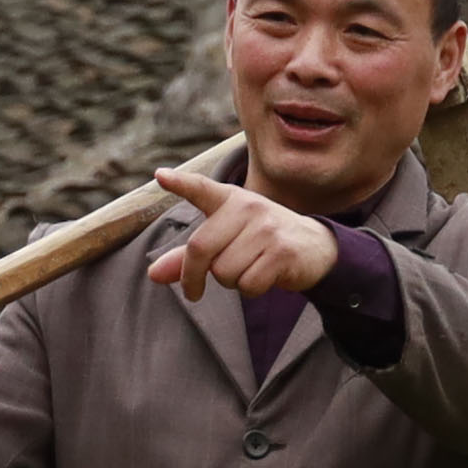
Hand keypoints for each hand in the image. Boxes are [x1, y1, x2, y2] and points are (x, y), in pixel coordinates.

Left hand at [142, 164, 341, 301]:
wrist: (314, 247)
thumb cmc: (260, 242)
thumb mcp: (226, 240)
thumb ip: (188, 257)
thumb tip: (153, 274)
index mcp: (229, 200)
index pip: (201, 188)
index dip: (180, 184)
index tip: (161, 176)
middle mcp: (247, 207)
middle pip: (201, 248)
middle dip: (193, 277)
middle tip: (193, 292)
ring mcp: (266, 227)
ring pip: (224, 272)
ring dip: (231, 282)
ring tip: (249, 269)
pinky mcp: (282, 251)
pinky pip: (248, 285)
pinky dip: (251, 290)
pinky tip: (265, 276)